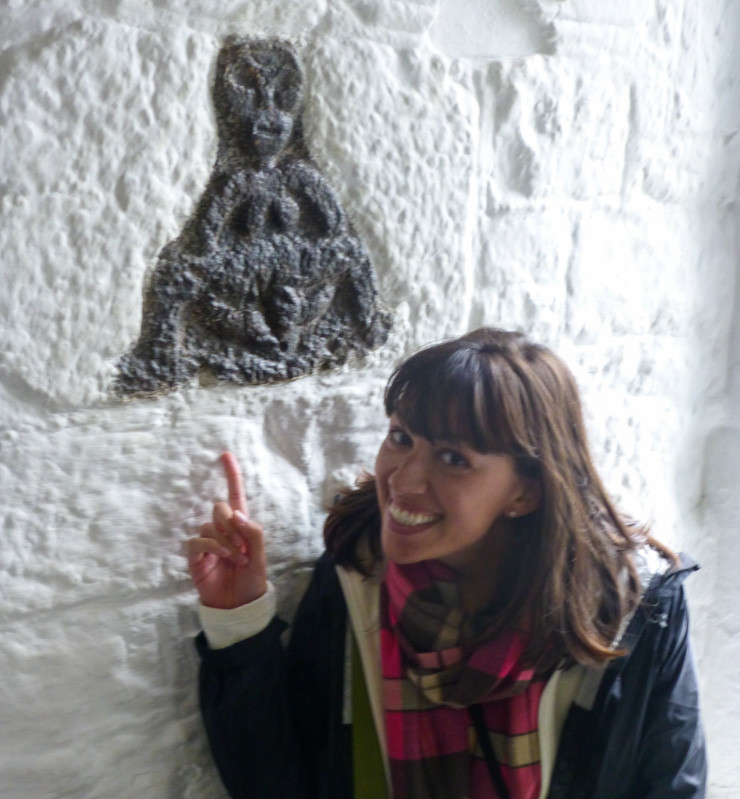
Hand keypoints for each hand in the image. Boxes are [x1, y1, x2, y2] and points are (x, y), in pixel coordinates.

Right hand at [187, 452, 267, 608]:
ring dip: (227, 539)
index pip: (235, 496)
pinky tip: (224, 557)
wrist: (239, 606)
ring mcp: (208, 543)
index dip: (231, 475)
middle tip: (244, 546)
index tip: (226, 454)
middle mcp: (222, 531)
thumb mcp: (261, 557)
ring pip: (210, 524)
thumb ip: (254, 533)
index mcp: (240, 528)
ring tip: (238, 559)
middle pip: (220, 507)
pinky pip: (199, 540)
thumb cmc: (252, 582)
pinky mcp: (195, 556)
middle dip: (233, 523)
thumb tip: (236, 514)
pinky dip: (214, 545)